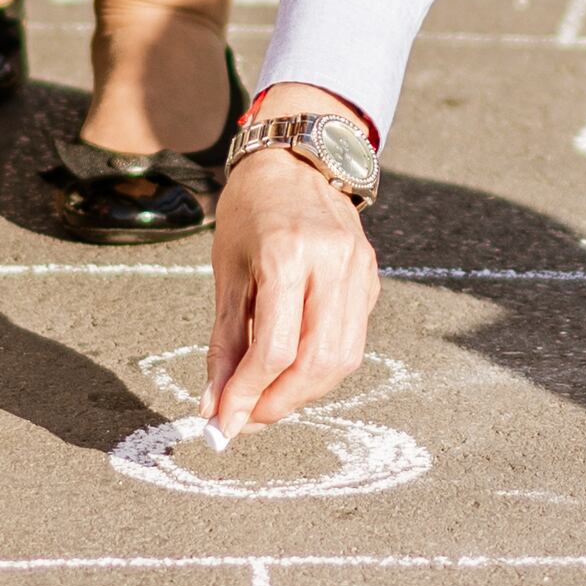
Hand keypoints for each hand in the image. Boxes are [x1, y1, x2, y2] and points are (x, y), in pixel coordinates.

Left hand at [201, 111, 378, 441]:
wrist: (296, 161)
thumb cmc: (250, 211)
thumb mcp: (226, 273)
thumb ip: (223, 343)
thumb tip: (214, 405)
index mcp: (288, 254)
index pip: (275, 348)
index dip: (248, 395)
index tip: (224, 424)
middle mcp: (334, 263)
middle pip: (317, 362)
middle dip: (281, 402)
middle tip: (247, 420)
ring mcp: (360, 271)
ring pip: (343, 359)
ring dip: (304, 393)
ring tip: (267, 400)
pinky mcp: (371, 280)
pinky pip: (351, 340)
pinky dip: (320, 367)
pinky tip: (292, 369)